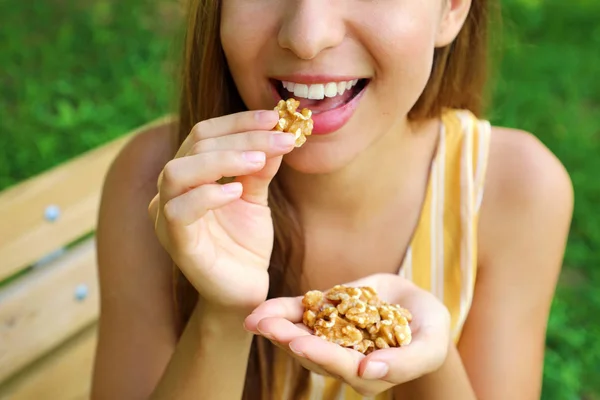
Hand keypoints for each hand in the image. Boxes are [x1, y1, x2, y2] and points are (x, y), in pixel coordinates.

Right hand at [147, 110, 296, 309]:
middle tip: (282, 138)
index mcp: (188, 175)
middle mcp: (170, 191)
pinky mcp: (174, 243)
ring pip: (178, 171)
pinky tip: (237, 192)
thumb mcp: (256, 197)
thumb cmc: (245, 243)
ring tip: (260, 161)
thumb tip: (276, 132)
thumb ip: (260, 167)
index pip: (205, 133)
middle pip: (196, 145)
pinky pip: (178, 211)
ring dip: (223, 159)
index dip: (240, 122)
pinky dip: (208, 195)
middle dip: (243, 137)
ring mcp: (166, 217)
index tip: (276, 118)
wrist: (244, 289)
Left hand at [244, 274, 451, 396]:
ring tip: (255, 318)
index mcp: (368, 372)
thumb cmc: (430, 330)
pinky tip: (262, 309)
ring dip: (277, 326)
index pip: (341, 365)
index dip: (321, 355)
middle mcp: (345, 360)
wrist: (417, 305)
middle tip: (263, 326)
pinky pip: (301, 315)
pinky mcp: (325, 317)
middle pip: (312, 353)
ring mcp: (332, 338)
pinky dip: (282, 310)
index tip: (299, 344)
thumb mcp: (430, 345)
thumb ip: (406, 362)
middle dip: (286, 339)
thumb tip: (370, 371)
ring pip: (300, 335)